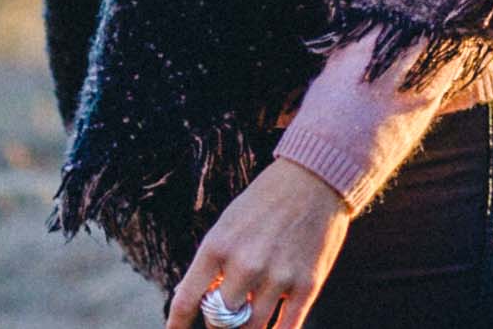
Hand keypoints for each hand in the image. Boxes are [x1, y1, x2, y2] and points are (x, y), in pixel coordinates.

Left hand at [164, 159, 351, 328]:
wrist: (315, 177)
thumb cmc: (265, 201)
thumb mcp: (227, 223)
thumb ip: (210, 261)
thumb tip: (189, 297)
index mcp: (218, 246)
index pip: (186, 300)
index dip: (177, 324)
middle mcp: (245, 264)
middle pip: (220, 320)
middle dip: (219, 322)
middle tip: (226, 314)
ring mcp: (277, 276)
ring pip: (251, 328)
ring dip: (246, 327)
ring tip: (248, 316)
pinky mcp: (307, 284)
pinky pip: (286, 328)